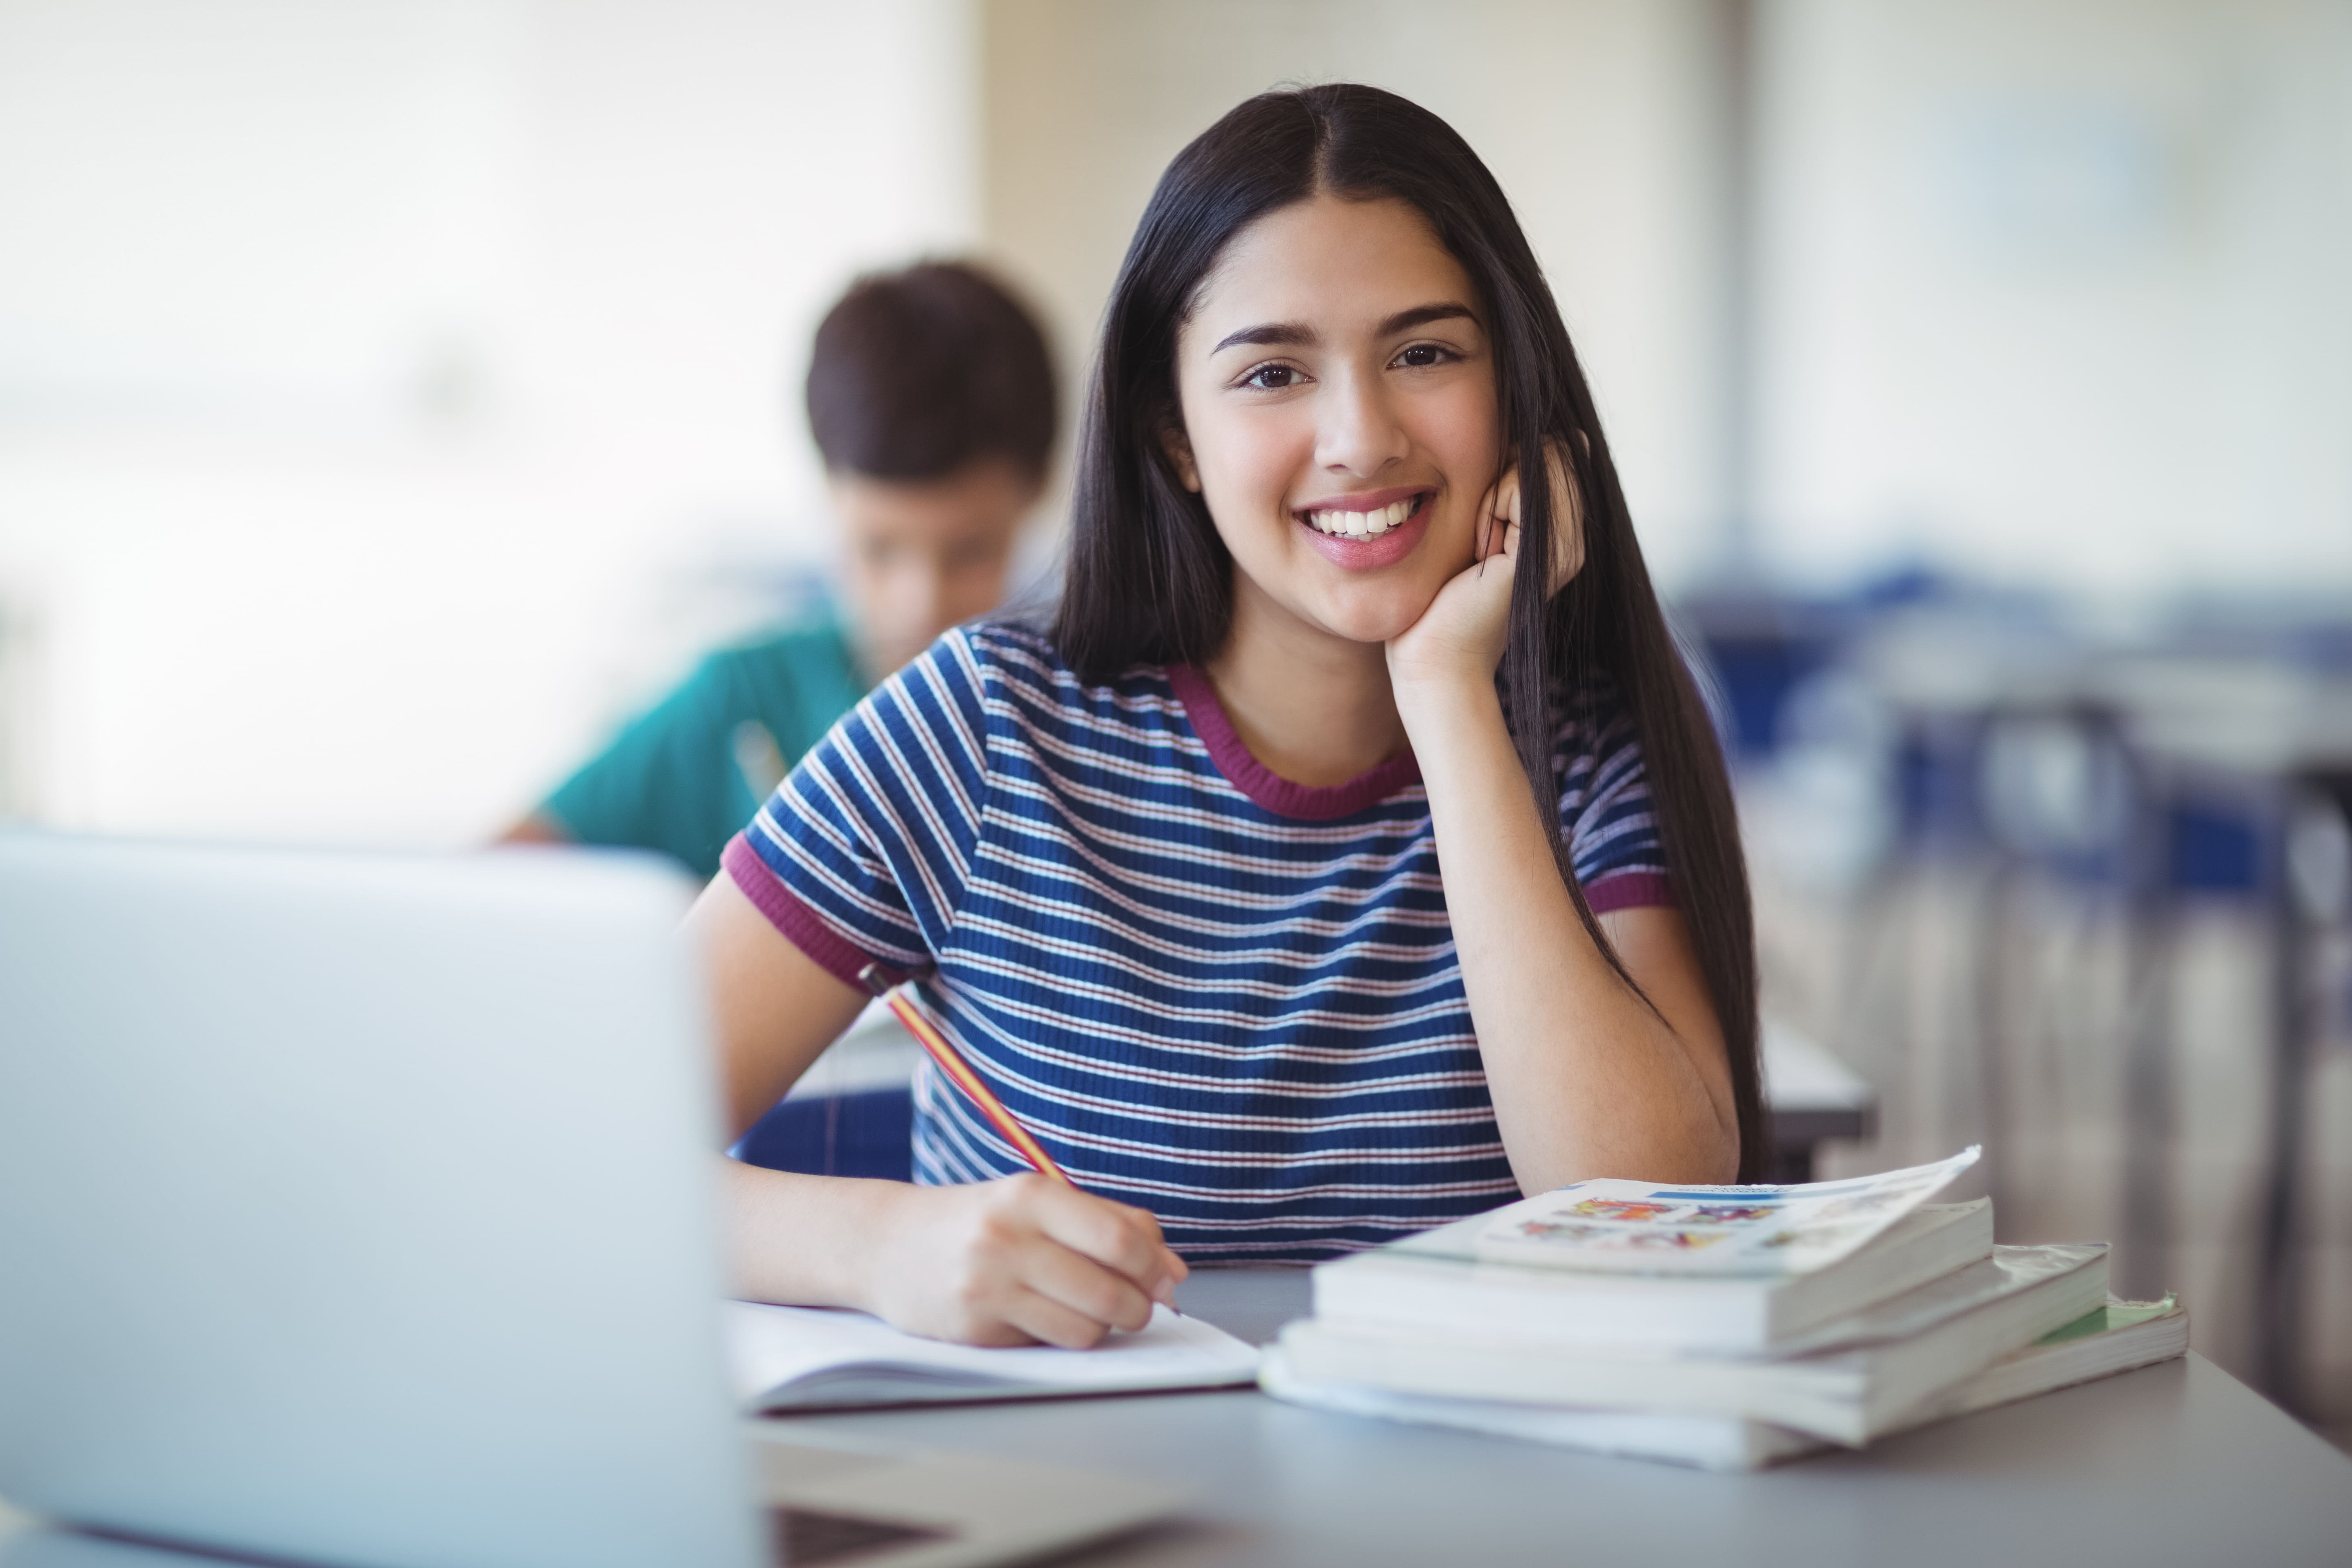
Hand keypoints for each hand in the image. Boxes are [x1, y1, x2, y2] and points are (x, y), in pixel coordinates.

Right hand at [857, 1174, 1188, 1347]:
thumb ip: (1111, 1222)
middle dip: (1138, 1307)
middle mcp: (1007, 1239)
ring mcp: (987, 1288)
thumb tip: (1174, 1271)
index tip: (1166, 1280)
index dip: (1156, 1267)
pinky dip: (1057, 1336)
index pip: (1120, 1239)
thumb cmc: (980, 1222)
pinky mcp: (974, 1331)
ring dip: (1102, 1327)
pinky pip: (1046, 1345)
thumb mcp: (1038, 1201)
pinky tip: (1038, 1315)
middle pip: (1110, 1292)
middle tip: (1135, 1305)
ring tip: (1089, 1311)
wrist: (886, 1245)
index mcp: (1031, 1196)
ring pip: (1085, 1329)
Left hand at [1385, 438, 1584, 695]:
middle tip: (1480, 539)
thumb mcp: (1482, 527)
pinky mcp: (1540, 556)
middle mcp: (1572, 545)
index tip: (1484, 523)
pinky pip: (1517, 493)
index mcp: (1560, 536)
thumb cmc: (1443, 596)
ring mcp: (1562, 552)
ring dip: (1492, 497)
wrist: (1435, 658)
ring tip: (1479, 547)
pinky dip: (1488, 511)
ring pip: (1531, 471)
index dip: (1509, 471)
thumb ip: (1513, 486)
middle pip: (1546, 458)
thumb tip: (1562, 437)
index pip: (1553, 457)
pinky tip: (1480, 552)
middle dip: (1500, 481)